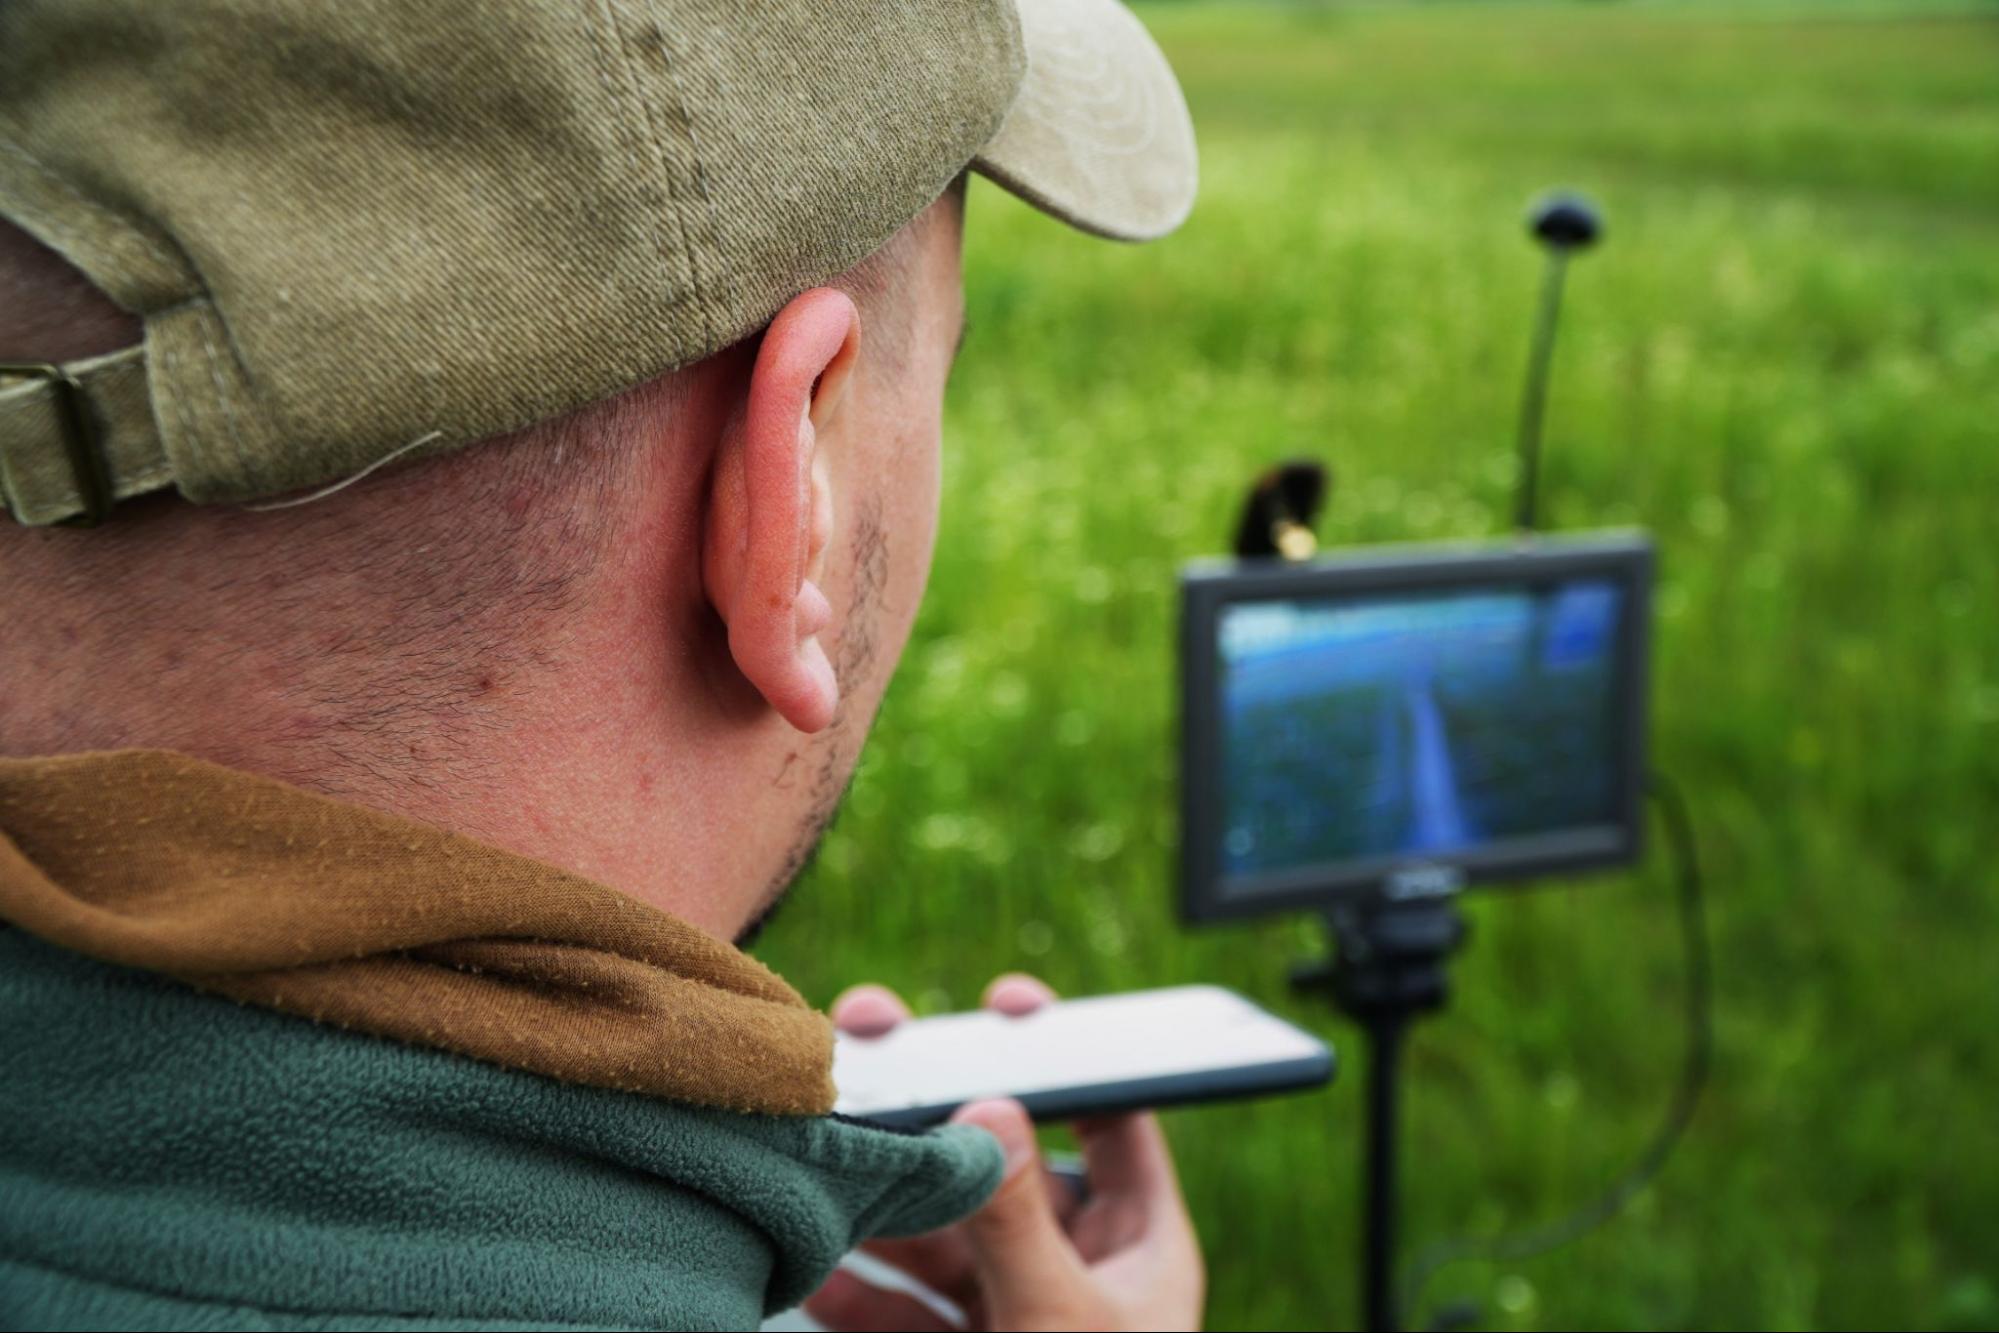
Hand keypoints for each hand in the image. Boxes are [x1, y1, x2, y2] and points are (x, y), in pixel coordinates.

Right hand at [807, 974, 1205, 1332]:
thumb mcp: (1064, 1320)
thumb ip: (1020, 1224)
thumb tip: (988, 1110)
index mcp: (1136, 1245)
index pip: (1114, 1122)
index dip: (1071, 1059)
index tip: (1009, 1003)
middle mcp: (1075, 1268)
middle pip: (1003, 1172)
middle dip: (939, 1129)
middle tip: (875, 1057)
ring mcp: (1014, 1312)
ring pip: (943, 1238)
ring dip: (886, 1205)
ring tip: (830, 1165)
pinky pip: (902, 1311)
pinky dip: (857, 1289)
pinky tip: (819, 1270)